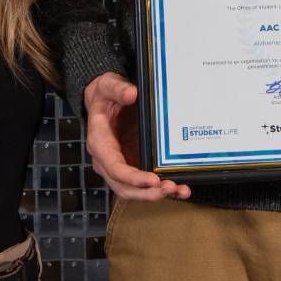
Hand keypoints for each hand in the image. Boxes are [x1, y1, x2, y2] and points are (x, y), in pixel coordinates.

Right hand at [83, 72, 190, 201]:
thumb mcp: (108, 85)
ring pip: (135, 191)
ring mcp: (120, 165)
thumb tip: (131, 93)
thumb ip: (118, 88)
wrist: (104, 100)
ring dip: (156, 194)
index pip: (114, 168)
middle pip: (124, 187)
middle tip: (169, 188)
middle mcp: (107, 160)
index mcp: (100, 143)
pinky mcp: (132, 165)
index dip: (133, 178)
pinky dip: (161, 189)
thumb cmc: (105, 95)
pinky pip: (144, 184)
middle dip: (147, 192)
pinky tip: (180, 189)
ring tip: (179, 191)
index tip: (152, 180)